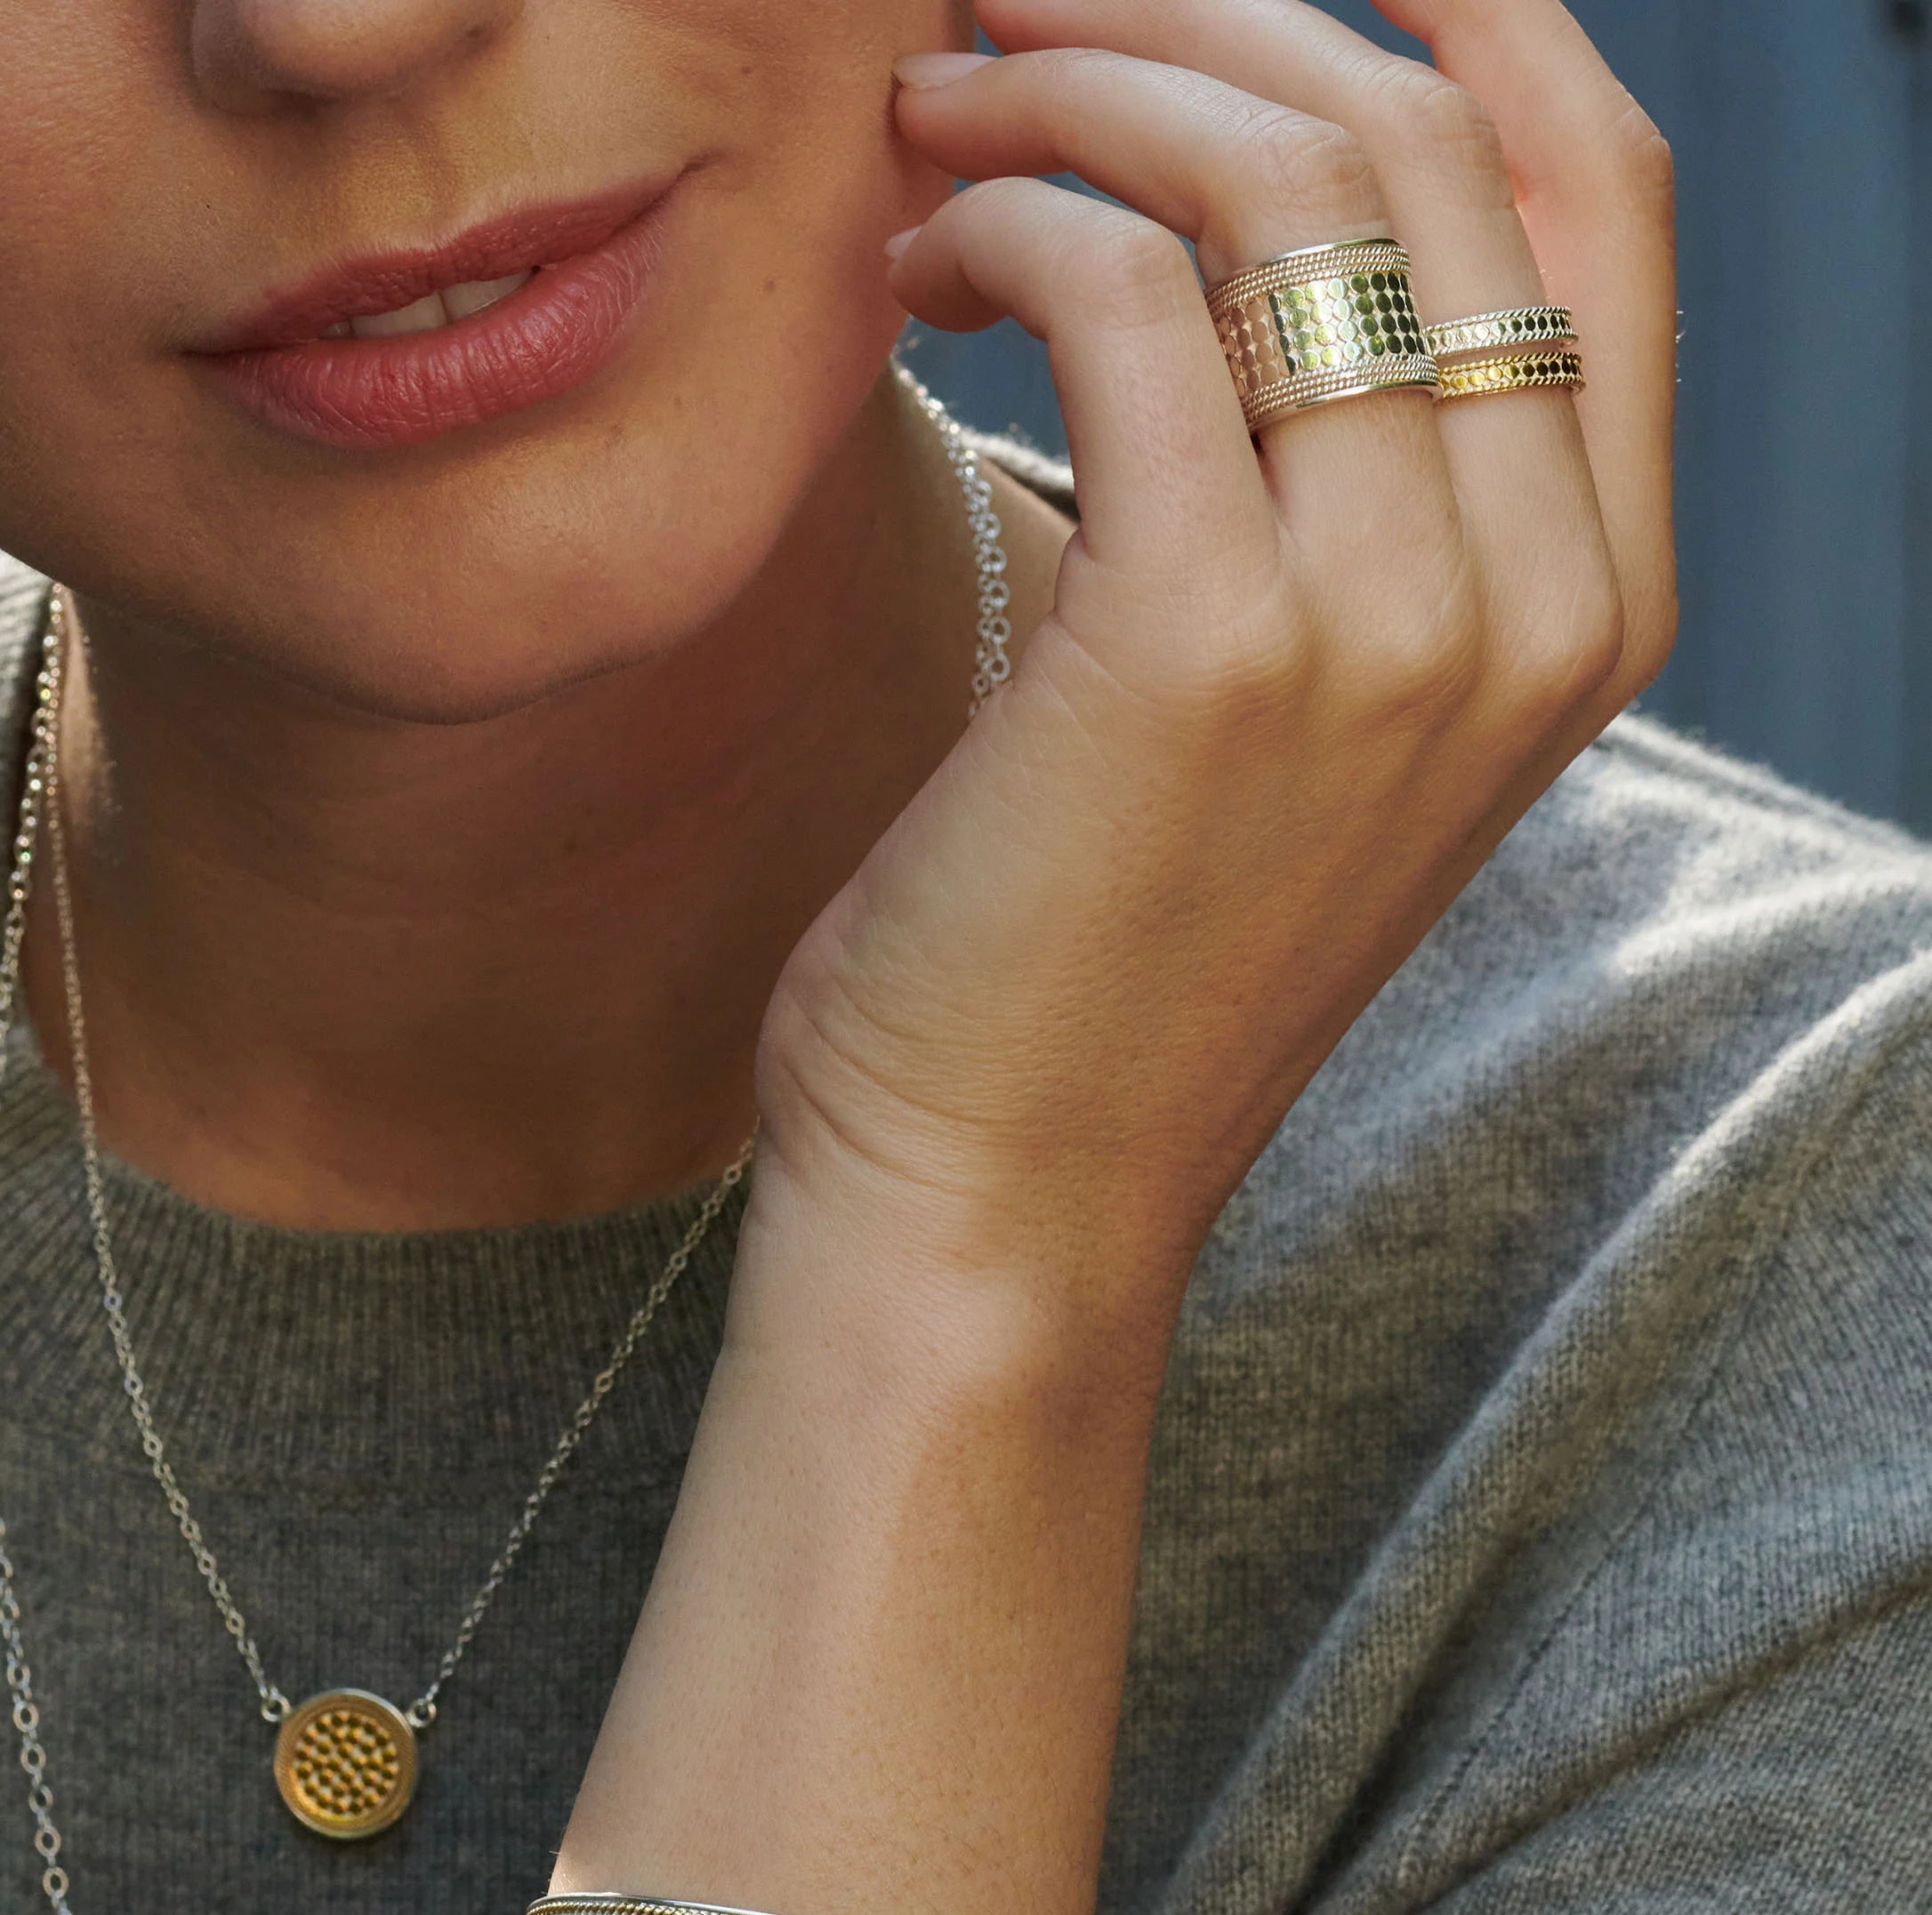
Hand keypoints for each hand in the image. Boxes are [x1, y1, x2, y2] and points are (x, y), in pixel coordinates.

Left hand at [753, 0, 1675, 1330]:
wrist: (1000, 1199)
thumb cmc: (1099, 956)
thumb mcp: (1294, 710)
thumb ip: (1341, 483)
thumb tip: (1232, 205)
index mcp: (1592, 602)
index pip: (1595, 181)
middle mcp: (1537, 599)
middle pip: (1425, 136)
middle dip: (1189, 16)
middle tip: (1002, 16)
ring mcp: (1393, 622)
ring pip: (1279, 180)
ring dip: (1071, 90)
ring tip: (934, 133)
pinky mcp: (1207, 638)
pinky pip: (1125, 288)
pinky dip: (1005, 217)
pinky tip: (918, 270)